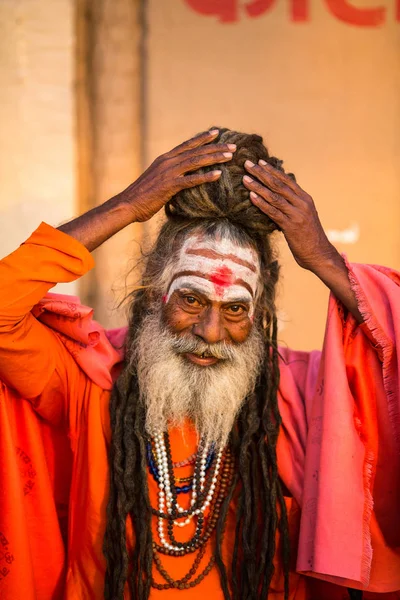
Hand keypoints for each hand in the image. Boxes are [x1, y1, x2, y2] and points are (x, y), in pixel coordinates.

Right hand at [119, 130, 235, 222]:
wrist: (128, 204)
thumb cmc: (142, 195)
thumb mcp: (156, 179)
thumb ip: (168, 175)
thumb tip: (178, 177)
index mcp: (165, 158)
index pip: (187, 145)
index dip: (202, 138)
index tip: (217, 133)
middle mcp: (168, 161)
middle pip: (196, 151)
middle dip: (216, 147)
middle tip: (232, 146)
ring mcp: (169, 172)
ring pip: (196, 161)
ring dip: (214, 158)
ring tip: (229, 156)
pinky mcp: (170, 186)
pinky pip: (191, 180)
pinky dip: (206, 176)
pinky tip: (218, 174)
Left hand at [243, 159, 335, 272]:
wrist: (319, 254)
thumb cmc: (309, 237)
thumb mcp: (304, 216)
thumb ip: (293, 205)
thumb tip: (278, 197)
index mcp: (305, 199)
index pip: (286, 180)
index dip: (272, 170)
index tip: (260, 162)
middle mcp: (302, 203)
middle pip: (278, 184)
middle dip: (262, 173)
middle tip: (247, 164)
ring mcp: (297, 214)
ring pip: (274, 196)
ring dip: (258, 186)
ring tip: (245, 179)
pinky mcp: (290, 226)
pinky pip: (273, 212)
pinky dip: (261, 203)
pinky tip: (251, 196)